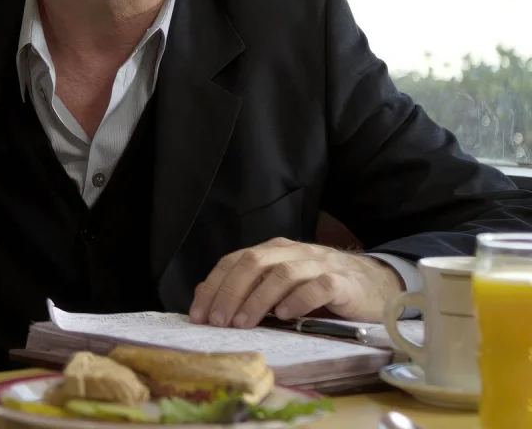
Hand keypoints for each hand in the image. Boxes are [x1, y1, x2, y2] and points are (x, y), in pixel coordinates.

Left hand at [188, 237, 402, 327]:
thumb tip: (208, 303)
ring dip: (259, 299)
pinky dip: (299, 300)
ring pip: (282, 274)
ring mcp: (319, 264)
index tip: (199, 315)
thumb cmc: (320, 289)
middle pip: (253, 263)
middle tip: (218, 322)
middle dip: (230, 292)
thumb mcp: (281, 286)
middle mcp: (293, 252)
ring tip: (244, 323)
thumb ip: (250, 289)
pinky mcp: (343, 282)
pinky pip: (318, 287)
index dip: (213, 287)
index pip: (234, 261)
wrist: (376, 285)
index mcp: (273, 250)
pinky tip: (286, 316)